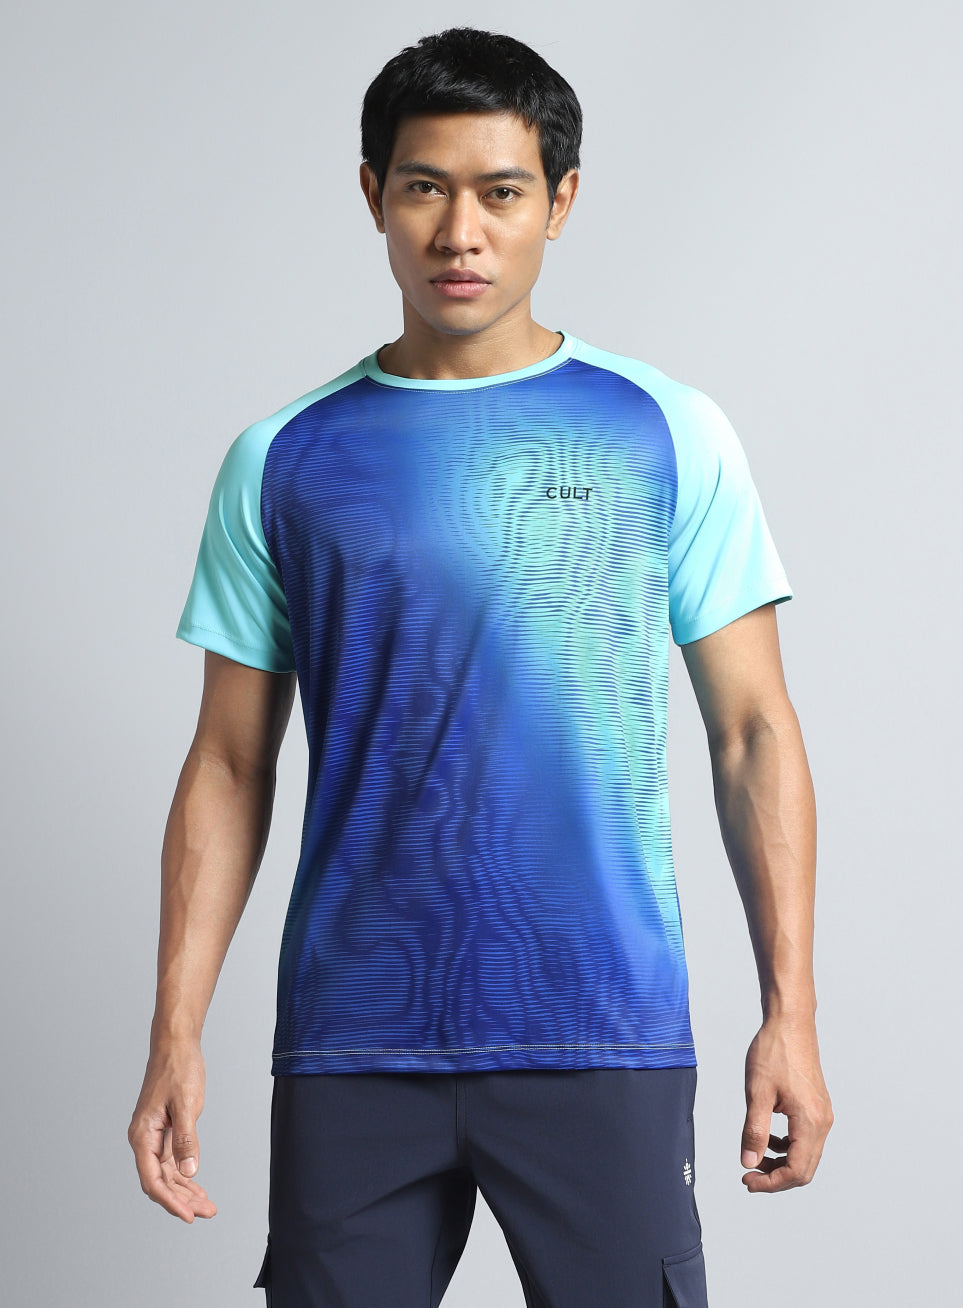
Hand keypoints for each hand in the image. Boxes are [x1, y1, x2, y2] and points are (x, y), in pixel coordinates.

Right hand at [128, 1039, 217, 1221]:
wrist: (176, 1044)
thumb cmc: (178, 1069)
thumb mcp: (185, 1104)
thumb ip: (186, 1139)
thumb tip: (188, 1172)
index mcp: (142, 1135)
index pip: (153, 1180)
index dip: (170, 1201)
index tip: (189, 1216)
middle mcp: (144, 1139)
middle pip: (160, 1182)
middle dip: (182, 1200)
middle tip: (208, 1212)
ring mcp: (153, 1136)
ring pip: (167, 1174)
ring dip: (185, 1191)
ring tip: (207, 1206)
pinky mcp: (164, 1131)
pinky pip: (172, 1161)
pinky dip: (185, 1175)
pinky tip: (197, 1186)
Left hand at [740, 1015, 832, 1192]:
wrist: (790, 1023)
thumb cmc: (774, 1051)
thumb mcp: (757, 1092)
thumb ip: (754, 1131)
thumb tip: (749, 1162)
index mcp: (810, 1121)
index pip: (795, 1171)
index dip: (771, 1183)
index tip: (747, 1181)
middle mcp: (822, 1122)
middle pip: (804, 1169)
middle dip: (776, 1177)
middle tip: (749, 1175)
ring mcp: (823, 1114)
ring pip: (806, 1155)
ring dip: (781, 1162)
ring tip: (754, 1155)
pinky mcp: (817, 1106)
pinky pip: (806, 1139)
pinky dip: (787, 1146)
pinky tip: (768, 1136)